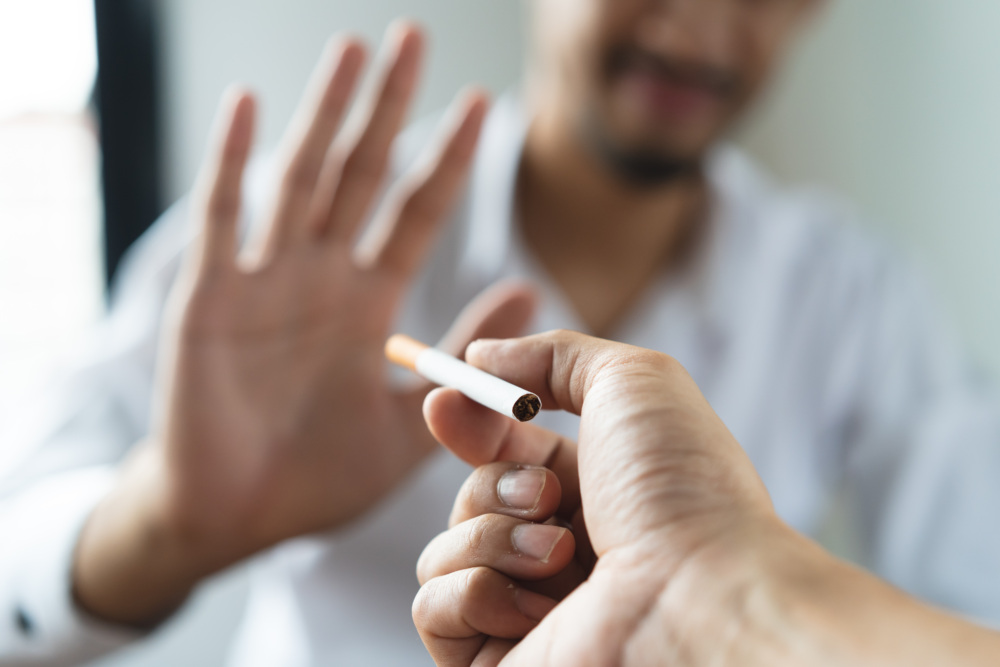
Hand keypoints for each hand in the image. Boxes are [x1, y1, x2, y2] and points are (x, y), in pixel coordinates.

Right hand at [72, 23, 535, 625]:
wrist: (240, 518)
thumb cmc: (321, 475)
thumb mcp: (414, 420)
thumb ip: (463, 353)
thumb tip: (529, 286)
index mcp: (368, 303)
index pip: (416, 212)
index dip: (447, 160)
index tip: (480, 104)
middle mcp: (320, 278)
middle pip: (361, 174)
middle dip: (387, 109)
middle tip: (414, 39)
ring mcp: (265, 281)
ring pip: (300, 180)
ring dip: (325, 114)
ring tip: (353, 51)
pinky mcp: (210, 299)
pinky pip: (223, 221)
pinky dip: (231, 164)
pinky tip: (249, 107)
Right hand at [412, 330, 780, 664]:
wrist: (699, 601)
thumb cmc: (680, 491)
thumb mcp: (630, 382)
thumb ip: (552, 355)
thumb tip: (480, 359)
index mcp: (599, 494)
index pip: (509, 454)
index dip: (472, 425)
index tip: (444, 399)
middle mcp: (564, 553)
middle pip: (471, 498)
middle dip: (493, 482)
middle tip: (544, 495)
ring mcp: (528, 610)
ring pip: (445, 549)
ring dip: (491, 536)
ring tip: (558, 554)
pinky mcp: (496, 660)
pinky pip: (433, 607)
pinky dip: (473, 591)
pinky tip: (534, 604)